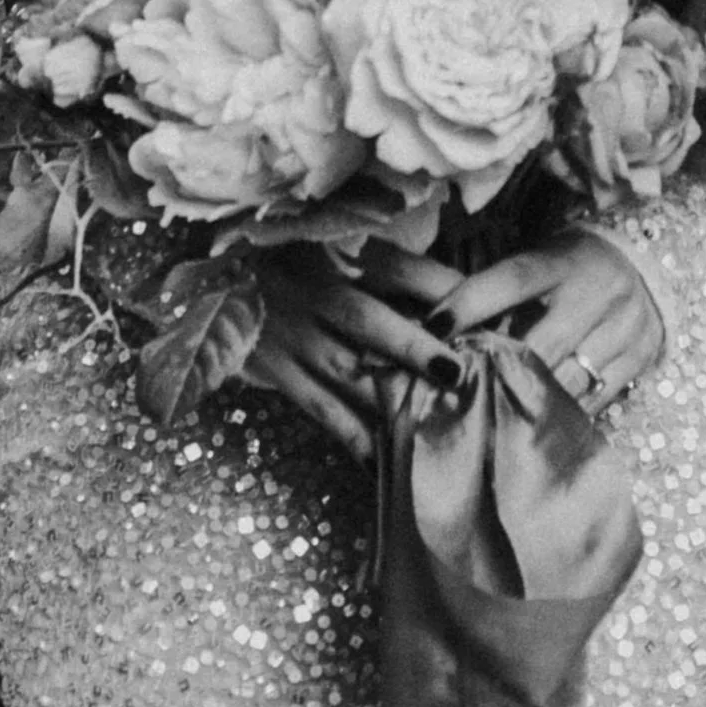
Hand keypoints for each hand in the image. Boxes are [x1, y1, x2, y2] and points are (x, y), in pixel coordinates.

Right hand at [240, 239, 465, 463]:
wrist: (221, 276)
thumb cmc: (299, 260)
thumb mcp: (342, 247)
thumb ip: (393, 269)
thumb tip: (456, 298)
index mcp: (340, 256)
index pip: (400, 269)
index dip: (443, 290)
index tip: (483, 315)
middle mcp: (318, 295)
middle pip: (372, 322)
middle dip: (416, 350)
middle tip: (458, 374)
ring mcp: (297, 337)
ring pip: (350, 374)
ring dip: (392, 400)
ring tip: (434, 425)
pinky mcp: (279, 372)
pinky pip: (322, 409)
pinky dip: (354, 437)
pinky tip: (383, 460)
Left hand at [436, 226, 666, 420]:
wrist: (645, 261)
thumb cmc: (569, 265)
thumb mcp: (537, 262)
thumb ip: (496, 294)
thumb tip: (435, 329)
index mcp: (562, 262)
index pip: (510, 281)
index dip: (468, 304)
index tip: (431, 329)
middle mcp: (596, 292)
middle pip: (538, 346)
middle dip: (495, 372)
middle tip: (455, 391)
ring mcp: (623, 328)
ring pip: (566, 382)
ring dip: (525, 401)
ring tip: (489, 416)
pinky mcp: (640, 359)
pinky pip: (593, 402)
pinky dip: (560, 415)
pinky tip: (534, 424)